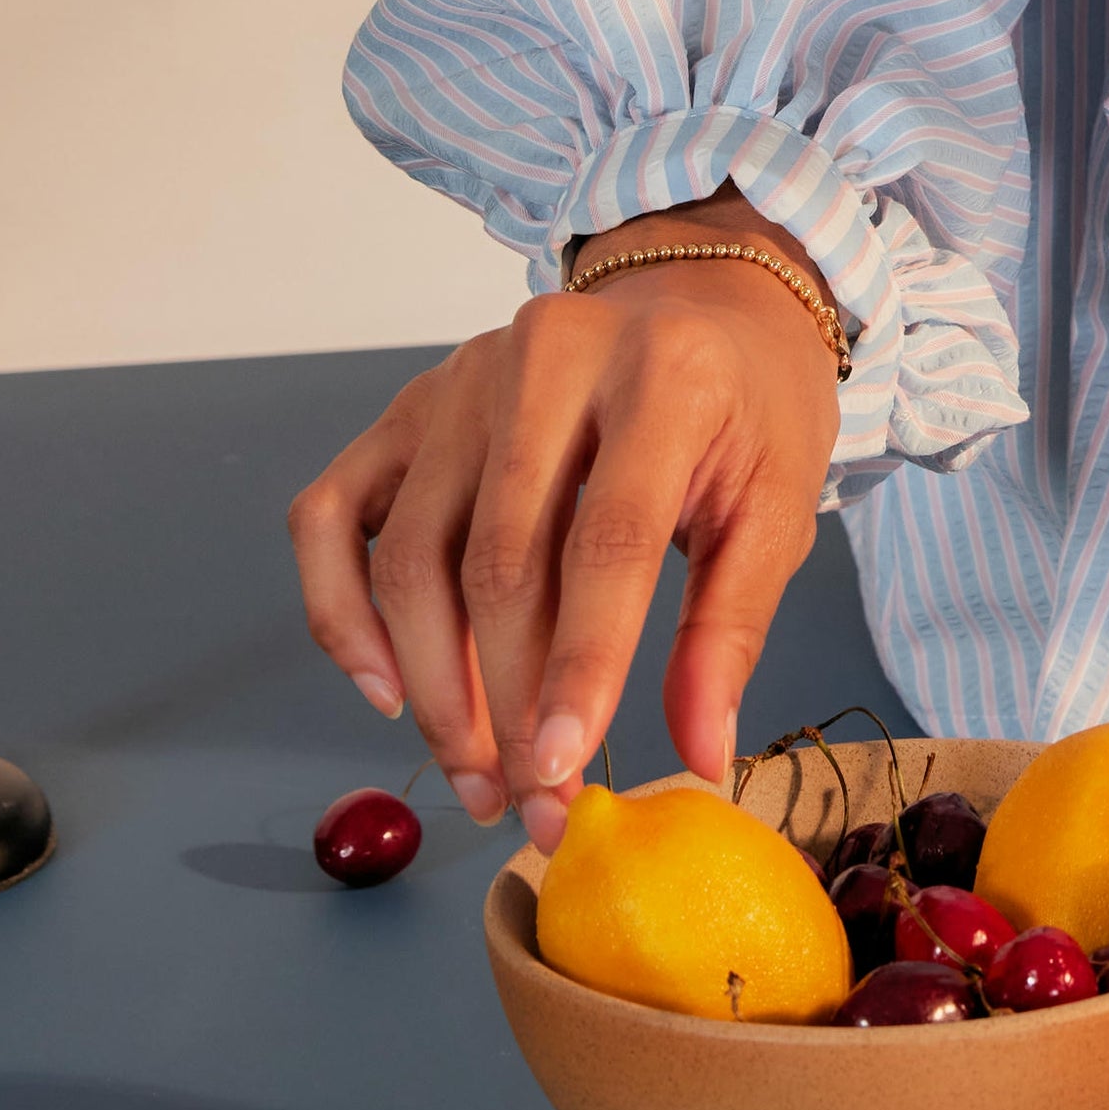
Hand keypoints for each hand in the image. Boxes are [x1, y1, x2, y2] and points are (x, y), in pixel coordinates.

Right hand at [286, 200, 836, 848]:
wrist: (703, 304)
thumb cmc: (747, 411)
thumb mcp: (777, 506)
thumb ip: (729, 630)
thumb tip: (701, 754)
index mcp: (662, 376)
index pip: (604, 540)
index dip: (579, 666)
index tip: (562, 770)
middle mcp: (548, 359)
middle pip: (497, 560)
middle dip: (506, 705)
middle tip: (528, 805)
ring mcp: (462, 378)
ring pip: (410, 555)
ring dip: (431, 686)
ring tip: (477, 776)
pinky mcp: (407, 405)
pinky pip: (332, 515)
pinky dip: (341, 612)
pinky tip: (385, 687)